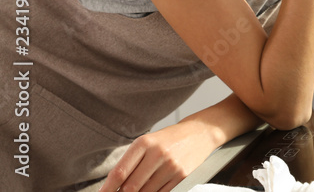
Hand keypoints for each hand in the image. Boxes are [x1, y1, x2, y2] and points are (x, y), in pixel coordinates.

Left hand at [98, 120, 221, 191]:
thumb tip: (114, 187)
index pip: (119, 173)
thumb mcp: (148, 142)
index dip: (107, 189)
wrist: (200, 132)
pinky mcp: (181, 175)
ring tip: (138, 190)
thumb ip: (131, 162)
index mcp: (144, 143)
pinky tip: (151, 189)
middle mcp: (157, 154)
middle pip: (131, 187)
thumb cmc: (170, 138)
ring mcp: (170, 166)